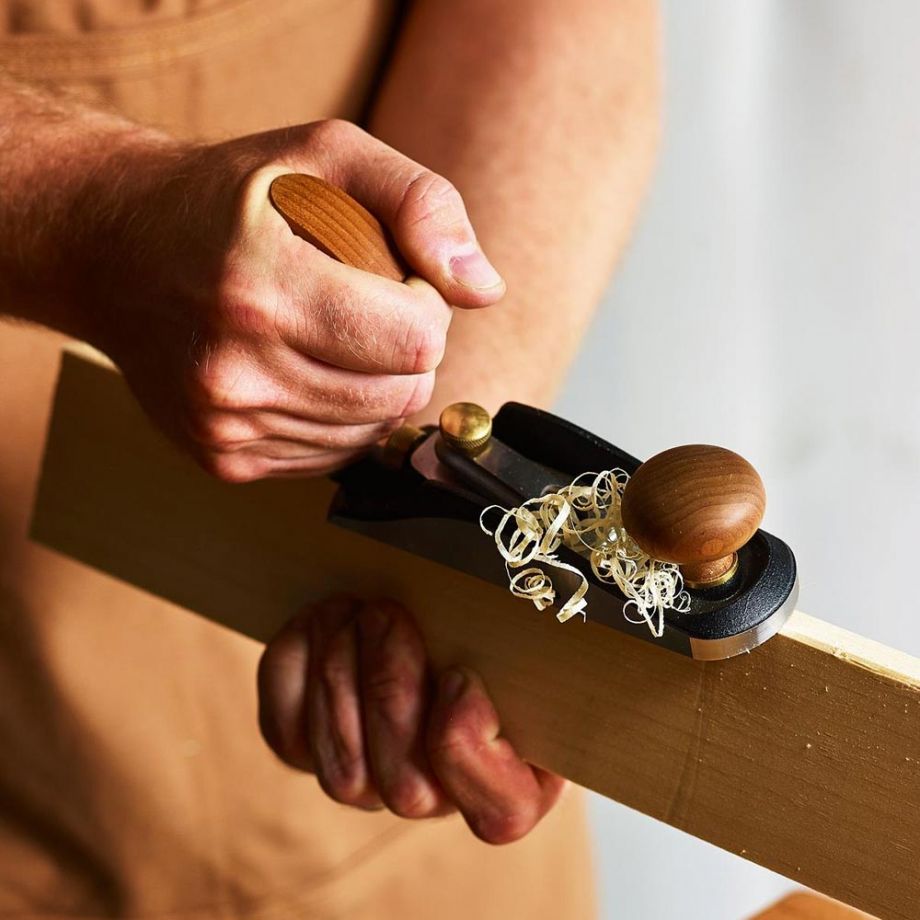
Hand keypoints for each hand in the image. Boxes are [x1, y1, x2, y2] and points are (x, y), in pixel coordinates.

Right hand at [80, 119, 504, 480]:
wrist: (113, 251)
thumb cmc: (229, 197)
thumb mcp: (326, 155)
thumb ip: (421, 203)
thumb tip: (485, 290)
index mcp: (261, 288)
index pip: (416, 341)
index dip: (428, 307)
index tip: (397, 279)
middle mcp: (235, 370)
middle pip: (402, 395)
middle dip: (408, 349)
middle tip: (365, 304)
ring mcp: (224, 424)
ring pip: (372, 432)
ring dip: (376, 385)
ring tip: (329, 332)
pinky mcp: (223, 458)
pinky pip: (333, 456)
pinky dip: (340, 416)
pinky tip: (304, 368)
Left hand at [257, 596, 565, 843]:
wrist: (421, 617)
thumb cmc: (484, 632)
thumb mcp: (521, 643)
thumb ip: (526, 652)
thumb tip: (520, 626)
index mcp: (514, 783)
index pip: (500, 813)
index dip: (468, 745)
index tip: (458, 673)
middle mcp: (438, 799)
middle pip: (405, 787)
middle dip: (389, 687)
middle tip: (387, 614)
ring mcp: (367, 785)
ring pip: (341, 770)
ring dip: (340, 671)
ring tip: (353, 608)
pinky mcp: (310, 753)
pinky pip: (287, 734)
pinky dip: (296, 668)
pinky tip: (321, 621)